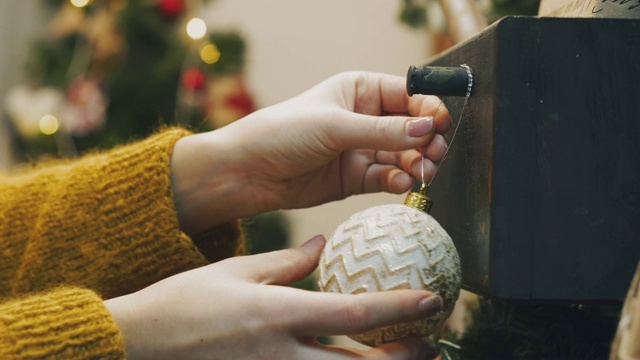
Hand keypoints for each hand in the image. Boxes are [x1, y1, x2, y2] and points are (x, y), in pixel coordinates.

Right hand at [105, 236, 442, 358]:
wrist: (141, 342)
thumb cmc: (186, 300)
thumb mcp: (238, 270)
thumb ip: (288, 260)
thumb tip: (322, 243)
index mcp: (277, 314)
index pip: (352, 313)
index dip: (398, 308)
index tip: (432, 300)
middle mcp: (281, 354)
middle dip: (403, 358)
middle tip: (428, 344)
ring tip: (403, 357)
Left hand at [171, 71, 450, 233]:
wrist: (247, 173)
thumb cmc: (281, 134)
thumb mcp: (334, 126)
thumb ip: (383, 131)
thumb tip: (428, 128)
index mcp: (360, 91)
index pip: (407, 95)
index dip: (427, 108)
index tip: (440, 123)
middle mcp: (365, 118)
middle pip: (411, 127)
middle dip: (427, 139)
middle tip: (435, 152)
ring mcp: (361, 149)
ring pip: (404, 155)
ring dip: (417, 163)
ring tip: (423, 172)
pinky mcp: (356, 178)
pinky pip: (387, 177)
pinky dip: (398, 180)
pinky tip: (402, 183)